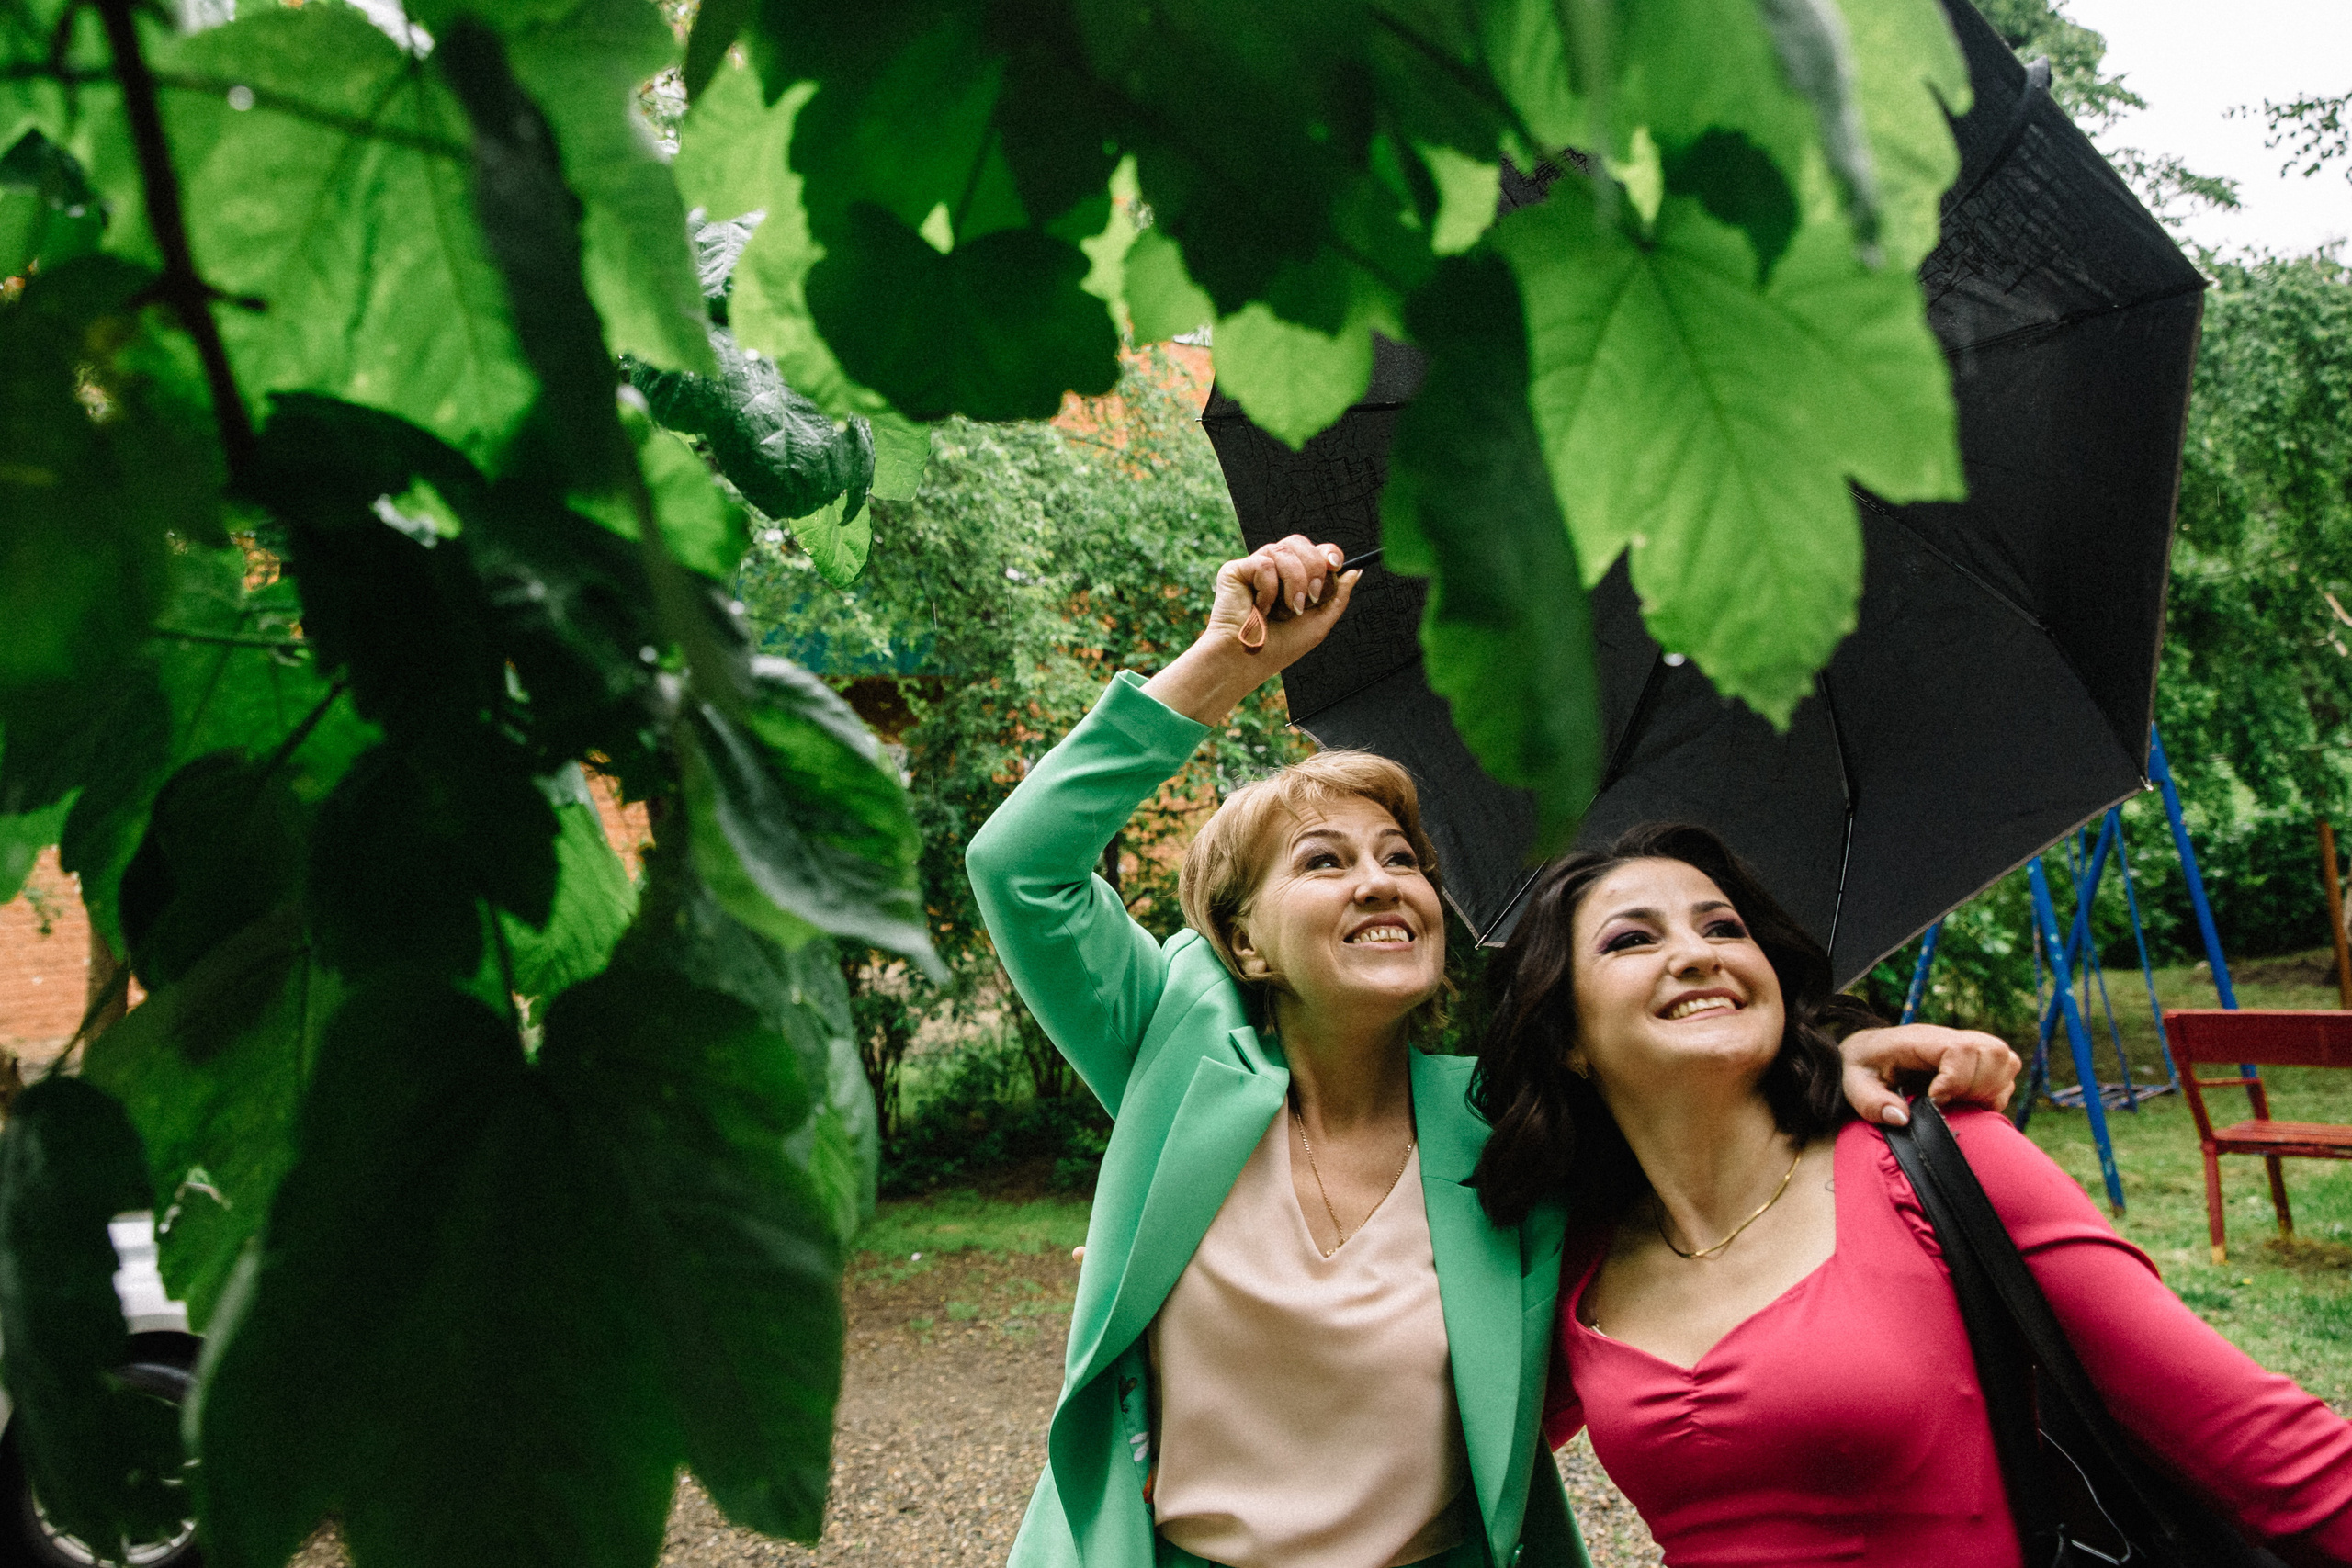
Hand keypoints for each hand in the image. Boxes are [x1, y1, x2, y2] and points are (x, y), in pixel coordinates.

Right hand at [1145, 535, 1361, 724]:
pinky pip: (1263, 563)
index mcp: (1293, 578)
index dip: (1327, 552)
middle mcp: (1274, 569)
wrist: (1249, 659)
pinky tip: (1260, 607)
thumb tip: (1356, 571)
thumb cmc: (1280, 647)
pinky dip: (1269, 588)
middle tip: (1309, 597)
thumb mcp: (1319, 623)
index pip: (1313, 549)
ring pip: (1283, 550)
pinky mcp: (1235, 571)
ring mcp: (1254, 568)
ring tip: (1287, 608)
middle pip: (1300, 542)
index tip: (1335, 565)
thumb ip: (1338, 596)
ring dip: (1294, 582)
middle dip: (1313, 568)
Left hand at [1837, 1024, 2019, 1126]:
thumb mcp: (1854, 1085)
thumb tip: (1903, 1119)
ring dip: (1991, 1089)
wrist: (1867, 1051)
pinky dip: (1996, 1093)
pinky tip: (1970, 1104)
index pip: (1959, 1048)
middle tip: (1949, 1103)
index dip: (1956, 1079)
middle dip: (1978, 1086)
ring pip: (2006, 1060)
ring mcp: (1966, 1046)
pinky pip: (2007, 1072)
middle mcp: (1949, 1038)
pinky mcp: (1977, 1059)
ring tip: (1961, 1103)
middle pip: (1993, 1052)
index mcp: (1920, 1040)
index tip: (1935, 1099)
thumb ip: (1872, 1103)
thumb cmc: (1862, 1067)